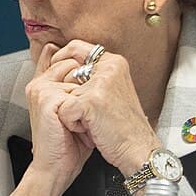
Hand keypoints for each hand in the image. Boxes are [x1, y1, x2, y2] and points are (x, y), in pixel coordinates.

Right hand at [23, 42, 94, 195]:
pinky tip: (76, 127)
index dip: (81, 69)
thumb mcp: (76, 109)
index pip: (62, 59)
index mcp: (42, 84)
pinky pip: (78, 92)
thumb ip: (79, 87)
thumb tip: (96, 66)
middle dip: (87, 86)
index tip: (87, 92)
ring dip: (87, 99)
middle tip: (81, 115)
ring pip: (79, 76)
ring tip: (79, 121)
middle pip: (75, 63)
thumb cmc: (69, 142)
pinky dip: (84, 111)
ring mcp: (41, 90)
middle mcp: (39, 83)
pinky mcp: (46, 99)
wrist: (56, 168)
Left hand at [49, 40, 159, 177]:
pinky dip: (71, 123)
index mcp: (114, 62)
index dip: (62, 60)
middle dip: (65, 90)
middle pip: (65, 68)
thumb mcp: (113, 90)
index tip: (58, 76)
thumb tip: (61, 60)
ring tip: (88, 120)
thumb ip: (94, 74)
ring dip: (69, 109)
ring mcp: (100, 83)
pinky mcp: (91, 101)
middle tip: (82, 109)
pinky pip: (64, 109)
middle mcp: (109, 67)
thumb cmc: (123, 124)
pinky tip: (88, 129)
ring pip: (63, 91)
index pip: (76, 47)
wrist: (137, 148)